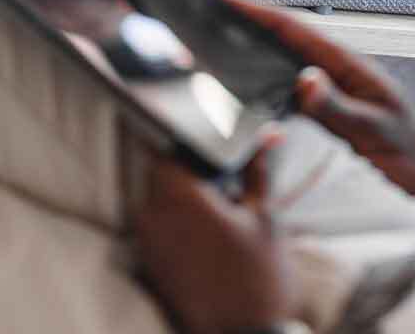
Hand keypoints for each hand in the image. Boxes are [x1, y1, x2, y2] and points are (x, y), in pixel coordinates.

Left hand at [132, 137, 297, 333]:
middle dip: (190, 175)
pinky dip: (176, 227)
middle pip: (163, 173)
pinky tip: (206, 243)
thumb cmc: (261, 281)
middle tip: (223, 190)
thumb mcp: (266, 218)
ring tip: (218, 221)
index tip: (211, 147)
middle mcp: (152, 212)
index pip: (170, 146)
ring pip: (159, 201)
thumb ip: (258, 170)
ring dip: (183, 202)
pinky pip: (157, 229)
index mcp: (178, 193)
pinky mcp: (147, 263)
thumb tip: (268, 134)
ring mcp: (146, 240)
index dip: (192, 143)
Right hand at [221, 0, 414, 215]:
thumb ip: (340, 108)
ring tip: (206, 42)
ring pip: (277, 62)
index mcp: (345, 64)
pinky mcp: (322, 113)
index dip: (252, 9)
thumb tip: (303, 80)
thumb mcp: (377, 133)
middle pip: (277, 37)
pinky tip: (235, 88)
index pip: (291, 27)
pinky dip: (256, 81)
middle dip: (239, 21)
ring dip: (245, 49)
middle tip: (197, 13)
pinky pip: (281, 89)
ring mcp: (326, 91)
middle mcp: (331, 72)